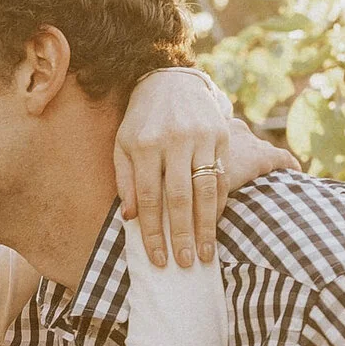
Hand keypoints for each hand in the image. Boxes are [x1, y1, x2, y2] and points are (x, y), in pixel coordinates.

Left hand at [112, 70, 296, 266]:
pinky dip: (219, 204)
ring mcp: (200, 137)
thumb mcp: (123, 144)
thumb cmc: (142, 120)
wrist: (171, 80)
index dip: (153, 232)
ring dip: (206, 226)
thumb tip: (131, 218)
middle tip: (184, 264)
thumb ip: (125, 180)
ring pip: (205, 190)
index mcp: (144, 145)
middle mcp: (173, 141)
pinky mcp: (220, 136)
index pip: (149, 197)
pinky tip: (214, 226)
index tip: (158, 259)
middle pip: (179, 197)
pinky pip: (221, 177)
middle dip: (182, 235)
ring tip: (204, 254)